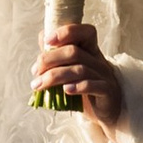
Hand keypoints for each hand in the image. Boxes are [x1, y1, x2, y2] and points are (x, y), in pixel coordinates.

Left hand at [33, 15, 126, 142]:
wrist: (107, 110)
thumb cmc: (86, 86)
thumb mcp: (72, 68)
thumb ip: (58, 54)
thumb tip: (43, 37)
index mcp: (90, 50)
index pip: (85, 32)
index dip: (67, 32)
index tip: (47, 41)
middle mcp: (98, 60)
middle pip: (74, 52)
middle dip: (50, 59)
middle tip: (35, 70)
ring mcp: (104, 76)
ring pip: (79, 70)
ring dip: (54, 76)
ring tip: (38, 85)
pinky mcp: (106, 92)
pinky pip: (92, 86)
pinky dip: (77, 87)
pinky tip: (65, 90)